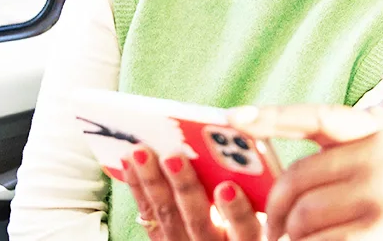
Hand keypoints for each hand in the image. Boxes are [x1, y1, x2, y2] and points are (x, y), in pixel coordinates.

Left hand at [120, 146, 262, 240]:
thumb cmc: (240, 224)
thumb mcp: (253, 219)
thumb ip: (252, 195)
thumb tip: (243, 150)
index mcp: (243, 240)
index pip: (244, 231)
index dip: (236, 211)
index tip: (227, 188)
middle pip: (198, 221)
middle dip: (184, 187)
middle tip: (173, 158)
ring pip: (166, 217)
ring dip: (152, 182)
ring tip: (141, 152)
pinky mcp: (163, 240)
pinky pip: (148, 216)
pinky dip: (138, 186)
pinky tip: (129, 161)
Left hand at [230, 104, 382, 240]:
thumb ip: (359, 154)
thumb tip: (298, 179)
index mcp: (381, 131)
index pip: (316, 117)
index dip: (271, 117)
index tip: (231, 118)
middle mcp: (379, 154)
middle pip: (297, 181)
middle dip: (275, 212)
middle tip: (270, 231)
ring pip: (304, 218)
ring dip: (290, 240)